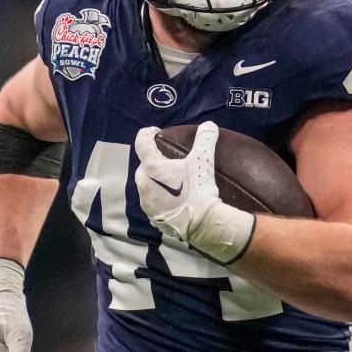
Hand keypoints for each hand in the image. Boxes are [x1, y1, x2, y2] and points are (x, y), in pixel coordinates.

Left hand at [133, 122, 253, 263]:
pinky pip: (152, 202)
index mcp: (151, 168)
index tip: (157, 132)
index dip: (148, 133)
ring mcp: (146, 203)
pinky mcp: (152, 218)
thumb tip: (209, 125)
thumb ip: (205, 139)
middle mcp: (143, 184)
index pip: (141, 142)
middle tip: (169, 160)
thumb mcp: (204, 161)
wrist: (202, 226)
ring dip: (155, 180)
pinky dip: (160, 197)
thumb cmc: (199, 190)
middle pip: (144, 166)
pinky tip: (173, 198)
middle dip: (153, 161)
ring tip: (172, 180)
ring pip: (146, 185)